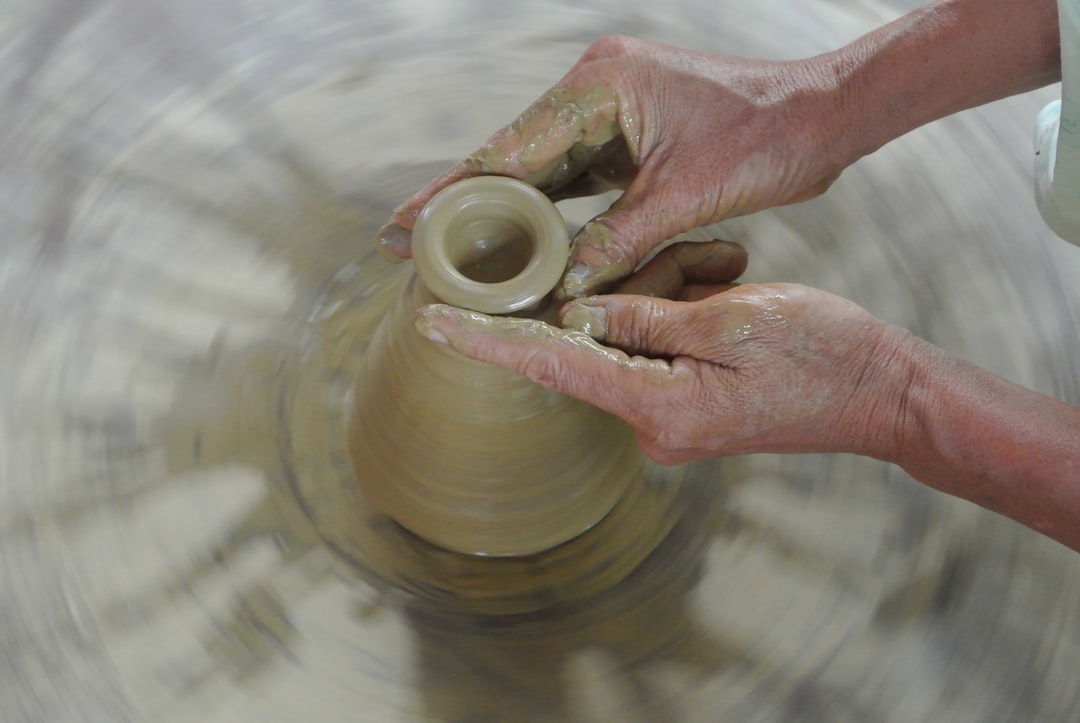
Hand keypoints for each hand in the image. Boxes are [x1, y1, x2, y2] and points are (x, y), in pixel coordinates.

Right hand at [379, 36, 848, 297]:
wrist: (821, 116)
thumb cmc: (767, 138)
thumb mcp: (687, 194)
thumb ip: (621, 239)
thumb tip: (567, 287)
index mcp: (601, 87)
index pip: (510, 150)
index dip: (454, 193)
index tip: (403, 224)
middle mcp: (596, 90)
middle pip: (511, 155)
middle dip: (460, 201)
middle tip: (401, 239)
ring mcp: (610, 110)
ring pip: (538, 167)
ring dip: (499, 207)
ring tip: (447, 246)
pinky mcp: (627, 133)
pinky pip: (572, 175)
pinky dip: (546, 209)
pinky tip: (518, 239)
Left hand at [415, 277, 914, 464]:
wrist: (882, 393)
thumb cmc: (820, 354)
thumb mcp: (731, 317)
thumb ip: (644, 317)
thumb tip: (577, 316)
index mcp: (658, 406)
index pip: (551, 366)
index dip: (488, 343)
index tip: (433, 324)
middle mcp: (650, 423)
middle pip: (600, 338)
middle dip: (641, 290)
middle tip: (715, 271)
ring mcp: (667, 417)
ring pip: (632, 334)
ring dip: (672, 293)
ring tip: (735, 280)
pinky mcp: (683, 403)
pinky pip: (656, 346)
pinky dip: (681, 311)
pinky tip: (726, 291)